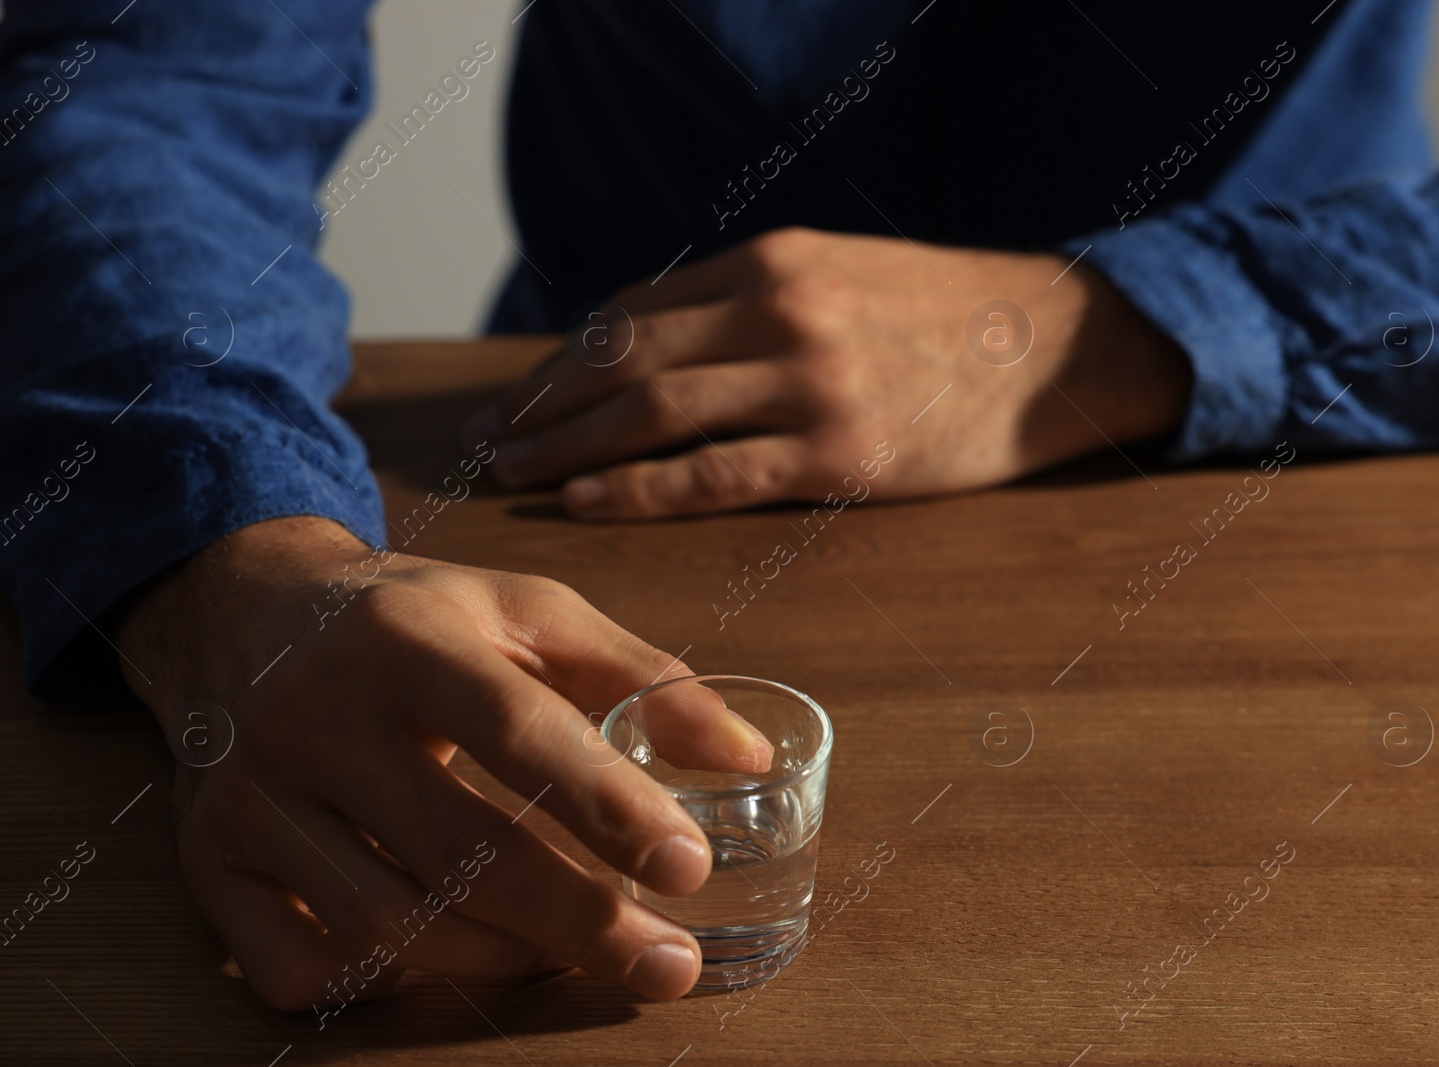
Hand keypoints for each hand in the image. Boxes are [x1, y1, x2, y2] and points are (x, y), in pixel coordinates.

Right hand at [114, 516, 770, 1010]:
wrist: (245, 611)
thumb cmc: (416, 616)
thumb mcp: (528, 611)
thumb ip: (642, 677)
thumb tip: (751, 758)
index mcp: (407, 638)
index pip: (516, 729)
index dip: (607, 804)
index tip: (689, 867)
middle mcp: (315, 717)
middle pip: (457, 851)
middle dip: (580, 921)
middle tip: (671, 962)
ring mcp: (251, 798)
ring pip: (388, 925)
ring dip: (502, 958)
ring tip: (579, 948)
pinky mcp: (210, 862)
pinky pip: (300, 969)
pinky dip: (387, 983)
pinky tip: (453, 953)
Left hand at [463, 227, 1191, 518]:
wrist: (1055, 345)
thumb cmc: (943, 317)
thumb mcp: (841, 275)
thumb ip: (752, 303)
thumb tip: (657, 348)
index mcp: (775, 260)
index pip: (633, 311)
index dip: (563, 360)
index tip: (520, 395)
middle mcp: (780, 311)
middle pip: (624, 361)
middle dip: (543, 403)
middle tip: (489, 440)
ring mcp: (810, 384)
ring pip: (653, 416)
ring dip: (569, 448)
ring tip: (517, 474)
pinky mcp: (839, 455)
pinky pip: (712, 476)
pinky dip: (636, 490)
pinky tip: (585, 502)